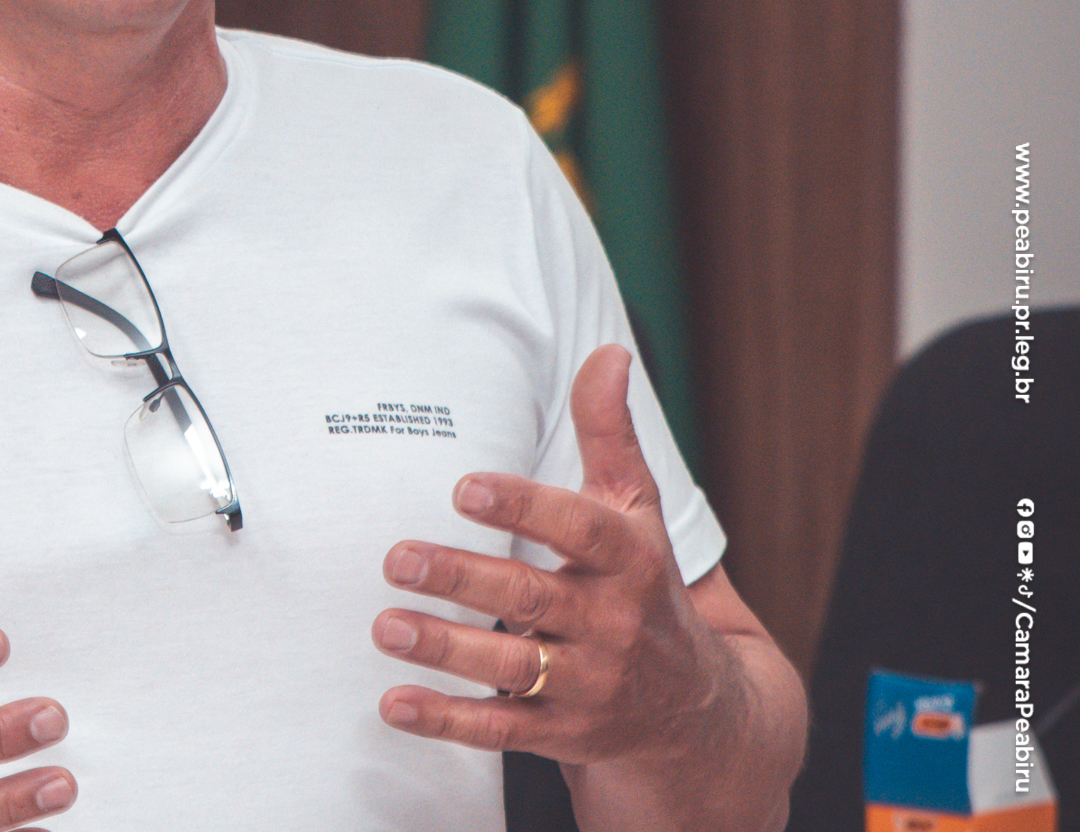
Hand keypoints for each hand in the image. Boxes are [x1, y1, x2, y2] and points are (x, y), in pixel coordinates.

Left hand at [371, 345, 731, 768]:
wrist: (699, 712)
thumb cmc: (645, 587)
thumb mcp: (638, 512)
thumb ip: (611, 435)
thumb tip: (608, 353)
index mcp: (630, 560)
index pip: (578, 529)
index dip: (524, 507)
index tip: (464, 487)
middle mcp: (612, 623)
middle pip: (532, 596)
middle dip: (461, 578)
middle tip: (396, 558)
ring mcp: (589, 683)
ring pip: (513, 665)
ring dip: (445, 647)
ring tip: (385, 625)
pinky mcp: (564, 733)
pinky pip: (503, 728)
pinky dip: (447, 718)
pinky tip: (395, 703)